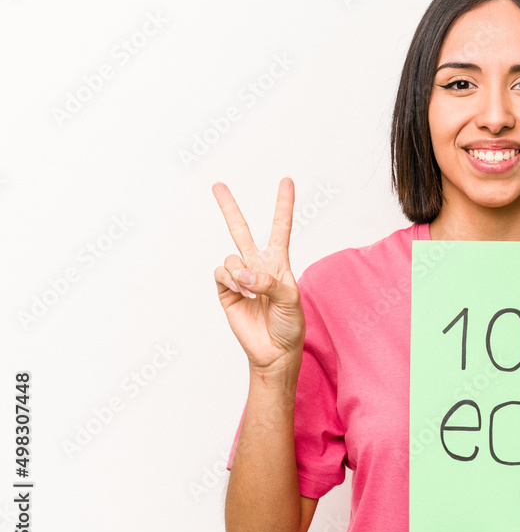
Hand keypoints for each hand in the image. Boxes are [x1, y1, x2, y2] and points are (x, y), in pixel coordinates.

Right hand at [212, 178, 303, 371]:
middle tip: (217, 184)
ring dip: (240, 274)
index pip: (281, 227)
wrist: (274, 350)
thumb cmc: (289, 324)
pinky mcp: (225, 290)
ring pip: (231, 258)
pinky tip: (240, 293)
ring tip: (252, 293)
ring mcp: (239, 277)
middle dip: (228, 207)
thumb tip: (244, 274)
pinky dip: (230, 281)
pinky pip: (221, 273)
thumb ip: (269, 282)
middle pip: (240, 230)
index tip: (287, 181)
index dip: (283, 204)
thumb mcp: (290, 299)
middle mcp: (257, 265)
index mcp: (278, 262)